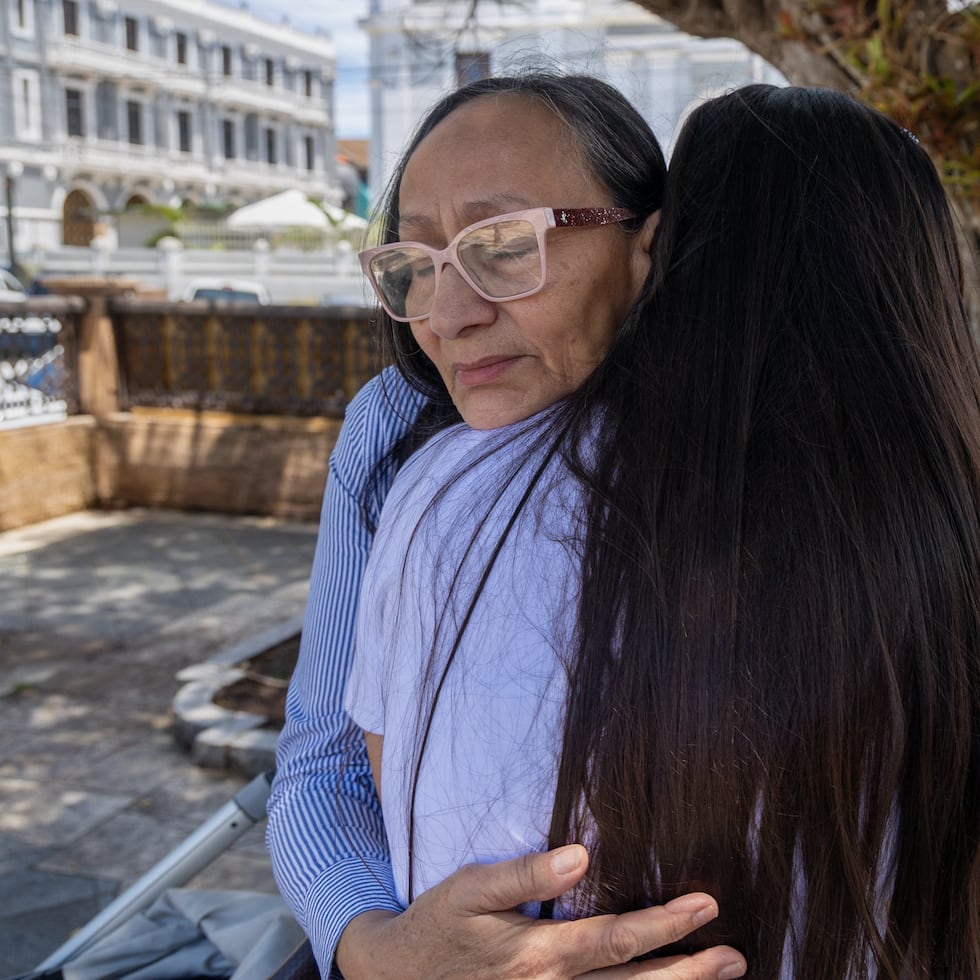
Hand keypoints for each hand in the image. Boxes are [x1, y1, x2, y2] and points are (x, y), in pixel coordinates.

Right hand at [335, 844, 746, 979]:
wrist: (400, 976)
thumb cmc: (440, 922)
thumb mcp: (470, 888)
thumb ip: (524, 875)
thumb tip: (579, 855)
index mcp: (538, 955)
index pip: (616, 940)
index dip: (665, 924)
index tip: (706, 905)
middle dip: (688, 971)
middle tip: (734, 957)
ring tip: (719, 976)